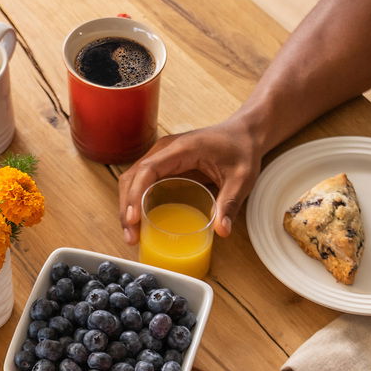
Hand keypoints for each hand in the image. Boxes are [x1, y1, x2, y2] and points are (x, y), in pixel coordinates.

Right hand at [117, 117, 264, 244]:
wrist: (244, 133)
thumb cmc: (242, 150)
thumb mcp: (241, 178)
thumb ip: (230, 203)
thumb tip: (222, 231)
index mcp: (182, 149)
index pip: (148, 170)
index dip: (136, 194)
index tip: (133, 219)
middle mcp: (166, 150)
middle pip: (133, 177)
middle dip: (127, 207)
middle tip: (131, 237)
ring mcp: (162, 156)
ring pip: (133, 180)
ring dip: (128, 206)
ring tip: (132, 234)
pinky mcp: (164, 165)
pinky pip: (143, 182)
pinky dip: (136, 202)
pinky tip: (139, 222)